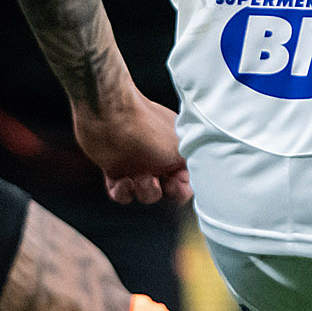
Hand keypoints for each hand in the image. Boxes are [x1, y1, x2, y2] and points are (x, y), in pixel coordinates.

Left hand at [73, 83, 190, 204]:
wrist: (111, 114)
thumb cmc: (149, 128)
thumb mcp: (182, 149)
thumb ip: (194, 166)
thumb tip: (200, 179)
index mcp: (177, 153)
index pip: (186, 182)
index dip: (182, 190)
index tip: (176, 182)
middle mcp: (158, 161)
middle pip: (168, 193)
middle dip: (166, 193)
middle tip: (162, 182)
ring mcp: (136, 166)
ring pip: (146, 196)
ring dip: (146, 193)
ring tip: (140, 178)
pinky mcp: (114, 171)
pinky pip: (121, 195)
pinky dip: (123, 193)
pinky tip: (123, 181)